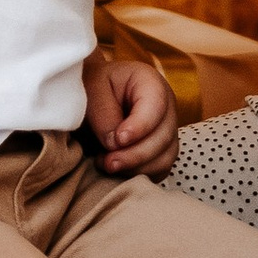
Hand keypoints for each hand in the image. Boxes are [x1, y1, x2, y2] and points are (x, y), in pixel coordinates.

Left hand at [83, 49, 179, 178]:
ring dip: (135, 168)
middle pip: (164, 136)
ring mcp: (166, 130)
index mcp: (150, 83)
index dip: (139, 127)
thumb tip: (115, 144)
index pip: (156, 106)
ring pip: (164, 157)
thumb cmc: (92, 88)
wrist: (91, 97)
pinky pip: (159, 170)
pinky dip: (139, 175)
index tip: (118, 140)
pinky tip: (117, 170)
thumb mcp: (91, 89)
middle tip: (108, 162)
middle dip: (135, 155)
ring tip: (106, 164)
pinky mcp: (161, 150)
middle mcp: (165, 106)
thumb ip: (103, 113)